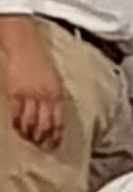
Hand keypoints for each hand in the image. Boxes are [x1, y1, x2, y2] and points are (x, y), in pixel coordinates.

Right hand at [0, 16, 64, 147]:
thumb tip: (53, 113)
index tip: (54, 146)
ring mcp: (29, 95)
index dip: (56, 136)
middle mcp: (45, 97)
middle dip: (43, 138)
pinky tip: (17, 129)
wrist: (24, 45)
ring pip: (30, 122)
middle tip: (41, 147)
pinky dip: (17, 123)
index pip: (58, 121)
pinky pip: (16, 112)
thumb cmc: (40, 61)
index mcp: (57, 94)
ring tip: (28, 139)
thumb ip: (54, 97)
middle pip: (45, 124)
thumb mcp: (53, 80)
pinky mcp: (15, 92)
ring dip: (29, 133)